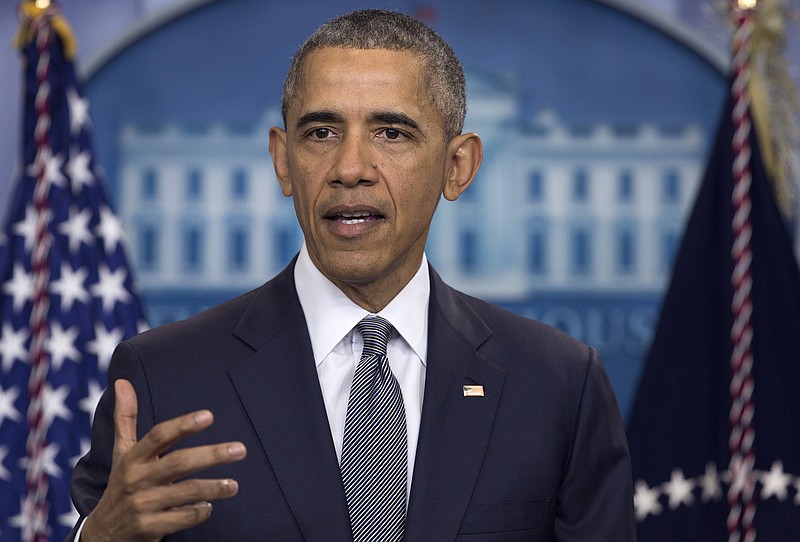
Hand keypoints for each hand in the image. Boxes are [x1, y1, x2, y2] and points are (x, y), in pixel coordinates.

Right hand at [81, 379, 246, 541]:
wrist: (103, 535)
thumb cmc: (122, 485)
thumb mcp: (121, 453)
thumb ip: (126, 418)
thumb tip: (123, 380)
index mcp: (132, 458)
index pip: (158, 436)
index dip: (183, 425)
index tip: (209, 416)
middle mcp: (137, 480)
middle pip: (179, 463)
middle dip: (212, 455)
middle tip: (241, 449)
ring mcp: (143, 505)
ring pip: (186, 492)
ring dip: (214, 488)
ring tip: (234, 484)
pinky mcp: (150, 528)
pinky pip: (182, 518)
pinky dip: (199, 512)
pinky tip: (210, 506)